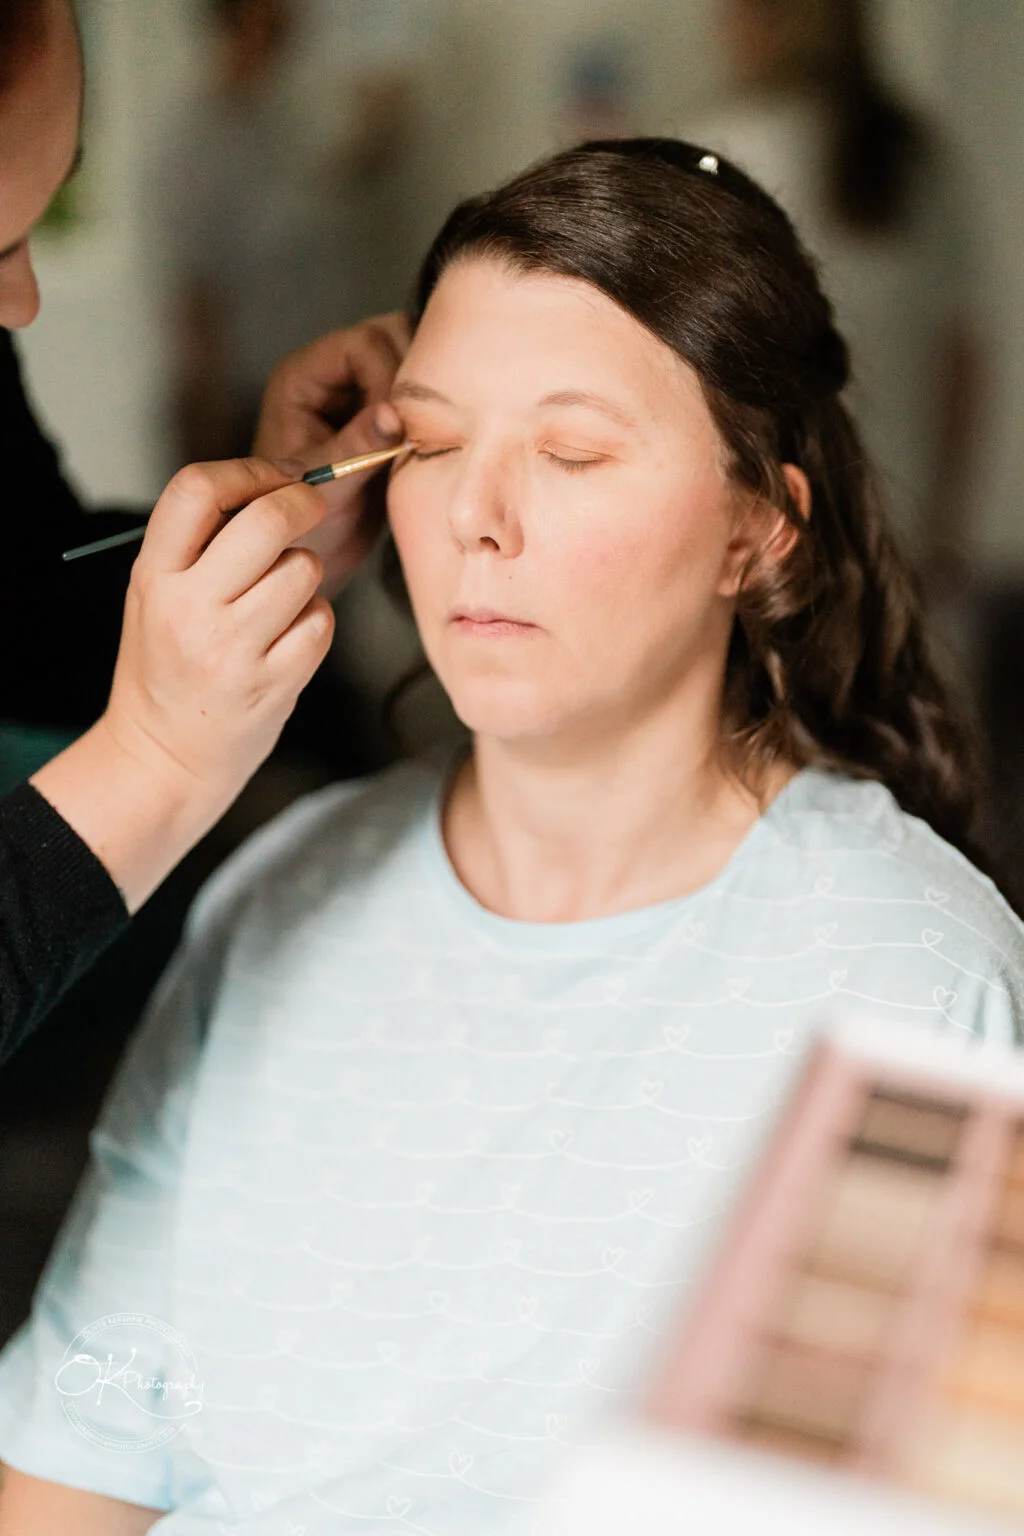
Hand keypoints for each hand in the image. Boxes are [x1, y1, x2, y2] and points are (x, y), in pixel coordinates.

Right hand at [33, 457, 335, 911]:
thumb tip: (273, 486)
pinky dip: (315, 622)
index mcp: (154, 577)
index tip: (272, 479)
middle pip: (267, 520)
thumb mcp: (156, 596)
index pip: (196, 489)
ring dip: (305, 573)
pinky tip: (289, 638)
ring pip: (303, 569)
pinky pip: (320, 622)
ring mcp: (232, 649)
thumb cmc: (168, 666)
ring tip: (280, 598)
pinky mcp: (272, 684)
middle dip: (301, 503)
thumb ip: (200, 544)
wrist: (164, 757)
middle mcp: (189, 609)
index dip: (247, 471)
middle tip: (308, 508)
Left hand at [254, 314, 409, 593]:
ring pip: (413, 358)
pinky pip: (424, 390)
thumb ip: (357, 447)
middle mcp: (333, 376)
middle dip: (415, 376)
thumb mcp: (328, 487)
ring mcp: (363, 391)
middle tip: (423, 425)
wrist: (315, 557)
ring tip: (430, 434)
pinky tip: (435, 444)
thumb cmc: (303, 525)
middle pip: (391, 335)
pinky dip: (437, 409)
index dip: (388, 377)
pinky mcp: (389, 414)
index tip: (397, 426)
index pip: (363, 342)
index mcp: (304, 378)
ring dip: (430, 391)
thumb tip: (395, 414)